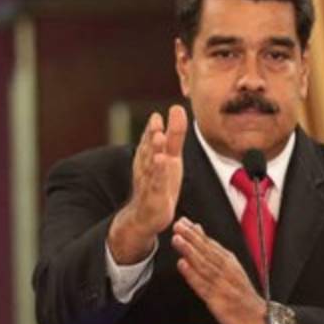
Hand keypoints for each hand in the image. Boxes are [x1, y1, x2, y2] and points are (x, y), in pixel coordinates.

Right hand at [108, 105, 186, 263]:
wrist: (146, 216)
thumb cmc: (160, 183)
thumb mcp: (171, 157)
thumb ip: (175, 134)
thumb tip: (177, 107)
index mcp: (150, 157)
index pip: (150, 140)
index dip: (152, 128)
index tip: (158, 115)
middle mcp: (147, 168)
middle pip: (149, 149)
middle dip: (152, 134)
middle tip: (156, 120)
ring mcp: (149, 182)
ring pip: (151, 165)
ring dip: (153, 151)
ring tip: (158, 137)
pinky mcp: (154, 197)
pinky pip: (157, 184)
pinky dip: (159, 173)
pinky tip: (162, 162)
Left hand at [172, 217, 266, 323]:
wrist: (257, 319)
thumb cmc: (242, 294)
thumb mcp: (232, 268)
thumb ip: (213, 250)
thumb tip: (198, 230)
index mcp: (230, 263)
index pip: (211, 244)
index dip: (196, 233)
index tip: (184, 222)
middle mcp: (227, 272)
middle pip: (207, 252)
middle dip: (191, 238)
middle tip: (179, 226)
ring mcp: (223, 286)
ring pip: (204, 265)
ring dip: (190, 252)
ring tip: (178, 241)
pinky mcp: (218, 301)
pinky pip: (203, 286)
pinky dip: (193, 275)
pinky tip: (183, 266)